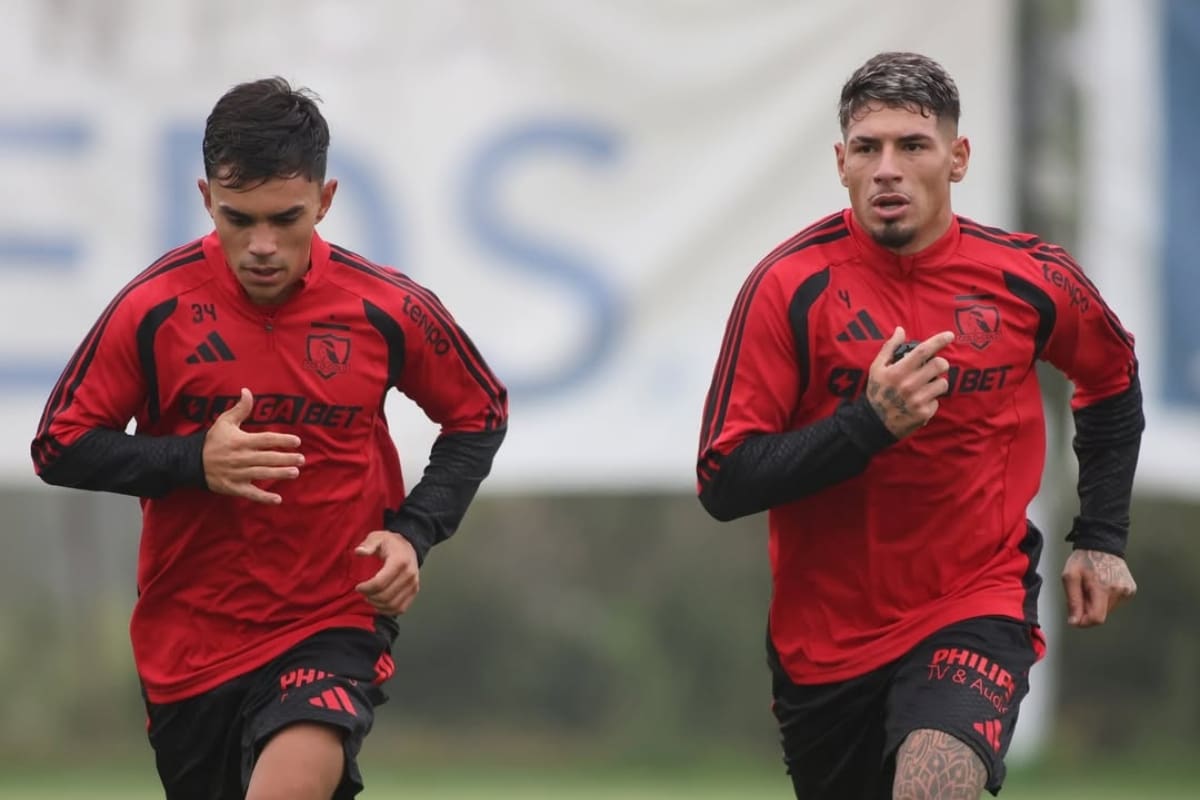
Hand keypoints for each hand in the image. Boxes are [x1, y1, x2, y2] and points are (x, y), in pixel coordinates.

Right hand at [202, 388, 303, 503]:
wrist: (191, 461)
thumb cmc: (213, 440)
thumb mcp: (224, 422)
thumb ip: (240, 408)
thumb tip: (247, 391)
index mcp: (240, 441)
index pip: (265, 440)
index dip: (281, 440)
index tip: (297, 441)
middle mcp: (240, 458)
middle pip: (267, 458)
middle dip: (285, 458)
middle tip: (301, 459)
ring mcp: (237, 474)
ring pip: (261, 474)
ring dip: (279, 474)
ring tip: (294, 472)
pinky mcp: (233, 487)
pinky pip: (250, 493)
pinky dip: (263, 498)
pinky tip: (277, 499)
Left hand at [355, 531, 419, 614]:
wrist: (408, 546)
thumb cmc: (390, 543)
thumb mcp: (377, 537)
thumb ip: (367, 544)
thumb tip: (359, 551)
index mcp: (400, 561)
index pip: (380, 583)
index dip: (366, 588)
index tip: (358, 587)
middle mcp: (409, 575)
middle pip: (386, 596)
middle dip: (370, 597)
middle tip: (363, 592)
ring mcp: (413, 584)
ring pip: (393, 605)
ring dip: (378, 605)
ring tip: (370, 597)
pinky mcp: (414, 591)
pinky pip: (401, 608)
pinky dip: (388, 610)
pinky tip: (379, 604)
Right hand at [865, 327, 953, 437]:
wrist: (874, 423)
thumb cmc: (877, 392)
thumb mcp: (877, 368)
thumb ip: (889, 348)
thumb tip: (900, 330)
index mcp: (898, 371)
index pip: (923, 351)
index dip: (938, 341)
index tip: (949, 335)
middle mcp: (909, 385)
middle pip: (939, 365)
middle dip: (941, 363)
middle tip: (935, 366)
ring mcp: (918, 400)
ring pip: (943, 383)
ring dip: (938, 382)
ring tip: (926, 386)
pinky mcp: (924, 413)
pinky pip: (938, 400)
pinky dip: (932, 399)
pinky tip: (920, 402)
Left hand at [1061, 550, 1136, 626]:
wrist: (1102, 544)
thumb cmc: (1084, 559)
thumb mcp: (1070, 577)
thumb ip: (1073, 601)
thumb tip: (1075, 622)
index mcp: (1103, 588)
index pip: (1097, 618)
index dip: (1084, 621)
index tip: (1075, 617)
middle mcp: (1119, 591)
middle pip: (1101, 614)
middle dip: (1088, 609)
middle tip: (1081, 592)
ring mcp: (1127, 591)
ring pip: (1108, 610)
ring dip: (1097, 603)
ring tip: (1091, 586)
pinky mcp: (1131, 590)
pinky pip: (1115, 602)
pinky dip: (1105, 598)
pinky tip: (1101, 585)